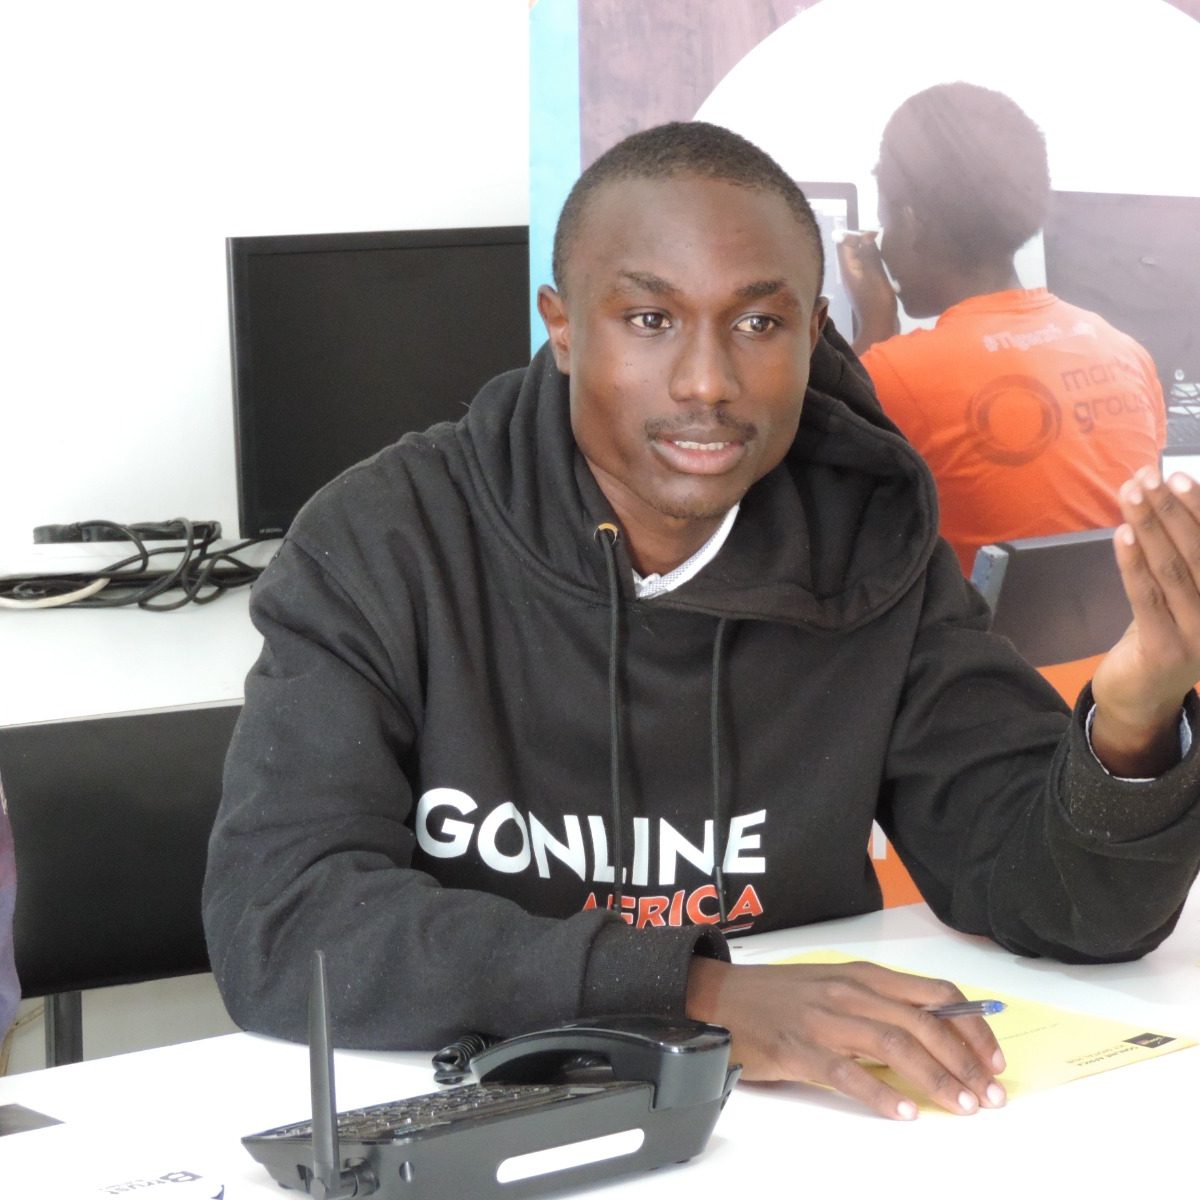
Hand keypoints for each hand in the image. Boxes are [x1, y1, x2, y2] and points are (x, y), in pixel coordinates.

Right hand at [686, 957, 1005, 1119]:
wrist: (721, 996)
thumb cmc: (781, 995)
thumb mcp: (836, 985)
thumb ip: (881, 1004)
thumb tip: (937, 1035)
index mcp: (864, 975)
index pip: (935, 994)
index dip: (972, 1026)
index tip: (995, 1059)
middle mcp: (850, 992)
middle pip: (923, 1022)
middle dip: (965, 1061)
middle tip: (991, 1094)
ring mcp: (824, 1020)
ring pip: (894, 1045)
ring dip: (935, 1078)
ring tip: (963, 1106)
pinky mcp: (799, 1049)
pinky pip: (847, 1073)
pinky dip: (880, 1094)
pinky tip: (904, 1113)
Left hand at [834, 230, 898, 352]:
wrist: (880, 328)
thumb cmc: (877, 302)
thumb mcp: (875, 274)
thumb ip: (869, 254)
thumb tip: (865, 235)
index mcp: (847, 269)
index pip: (843, 243)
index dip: (856, 233)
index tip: (874, 232)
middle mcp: (849, 273)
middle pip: (851, 250)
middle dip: (864, 240)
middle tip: (881, 237)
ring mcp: (857, 281)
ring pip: (860, 258)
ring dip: (871, 251)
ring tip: (886, 246)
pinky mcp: (866, 287)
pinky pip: (868, 268)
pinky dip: (875, 262)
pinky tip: (887, 261)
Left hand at [1091, 467, 1199, 776]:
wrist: (1143, 698)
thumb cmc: (1163, 633)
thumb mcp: (1183, 595)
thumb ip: (1184, 557)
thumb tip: (1165, 495)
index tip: (1179, 474)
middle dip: (1175, 510)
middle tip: (1152, 476)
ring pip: (1174, 570)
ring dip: (1151, 527)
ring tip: (1132, 494)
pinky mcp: (1167, 651)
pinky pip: (1147, 597)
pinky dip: (1133, 562)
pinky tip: (1122, 534)